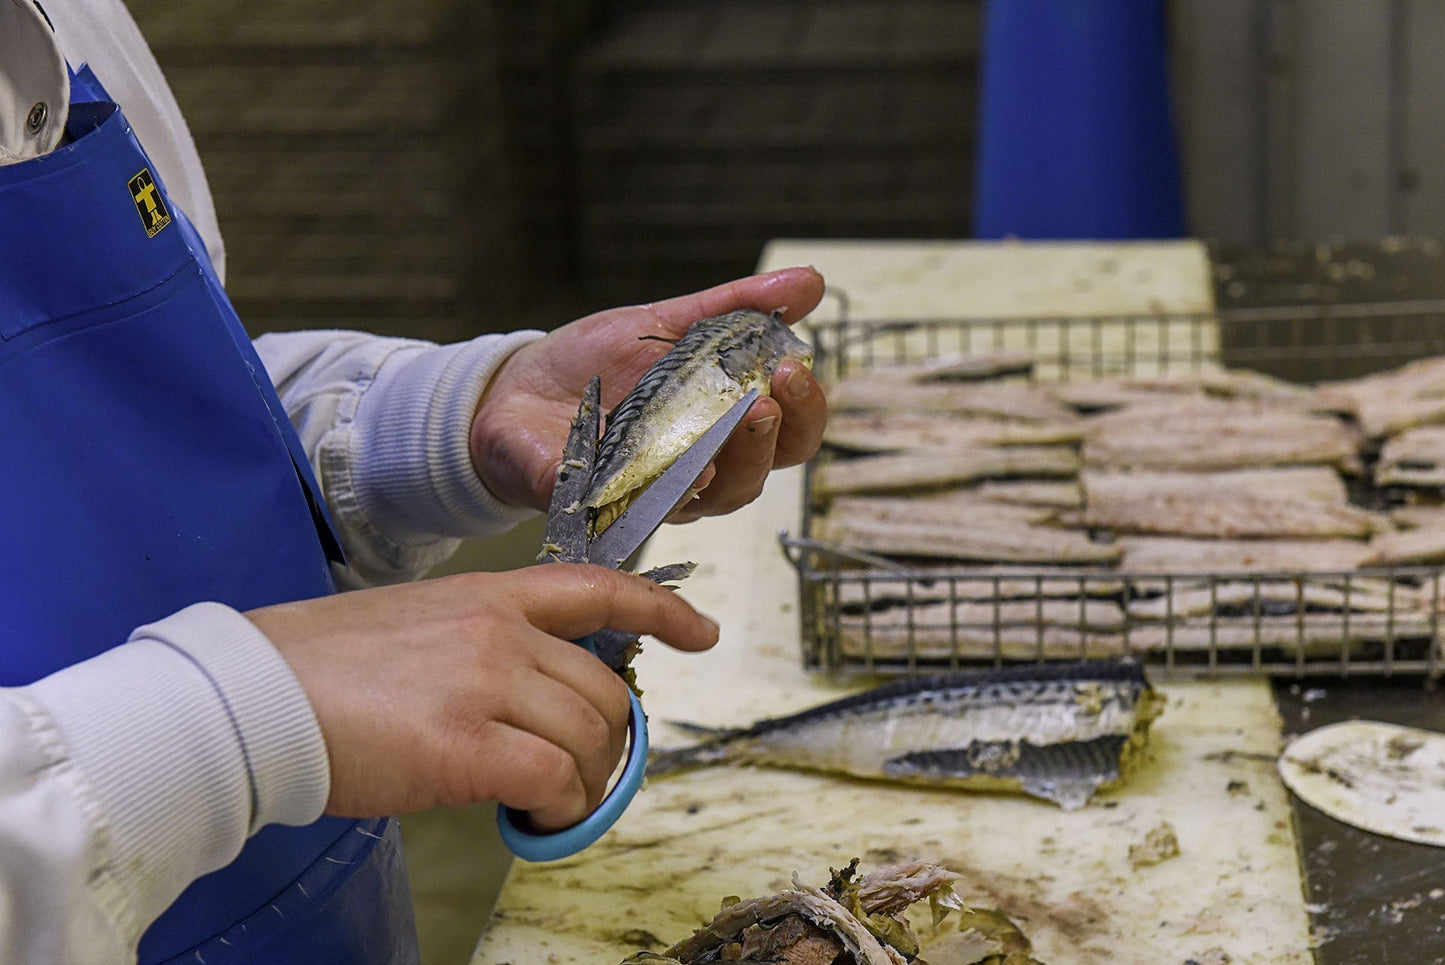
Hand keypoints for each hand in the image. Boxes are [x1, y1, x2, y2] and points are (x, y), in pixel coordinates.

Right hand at [245, 565, 717, 829]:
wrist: (250, 698)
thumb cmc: (315, 668)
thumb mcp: (413, 625)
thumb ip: (480, 647)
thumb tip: (525, 701)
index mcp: (487, 595)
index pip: (598, 586)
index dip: (662, 608)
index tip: (701, 631)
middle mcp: (498, 633)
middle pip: (605, 689)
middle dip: (606, 740)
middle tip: (572, 772)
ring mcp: (485, 685)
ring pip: (591, 737)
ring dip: (582, 782)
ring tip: (542, 800)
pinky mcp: (466, 746)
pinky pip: (557, 781)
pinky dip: (559, 808)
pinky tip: (531, 815)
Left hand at [470, 267, 827, 517]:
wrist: (513, 389)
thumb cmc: (594, 364)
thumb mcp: (666, 320)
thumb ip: (735, 306)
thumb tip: (811, 282)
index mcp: (720, 428)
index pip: (788, 436)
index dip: (805, 411)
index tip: (795, 367)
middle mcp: (698, 470)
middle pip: (761, 474)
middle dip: (775, 436)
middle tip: (768, 395)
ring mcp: (654, 495)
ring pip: (715, 500)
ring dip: (735, 464)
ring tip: (736, 421)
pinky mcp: (603, 507)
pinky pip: (642, 512)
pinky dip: (667, 492)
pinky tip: (685, 468)